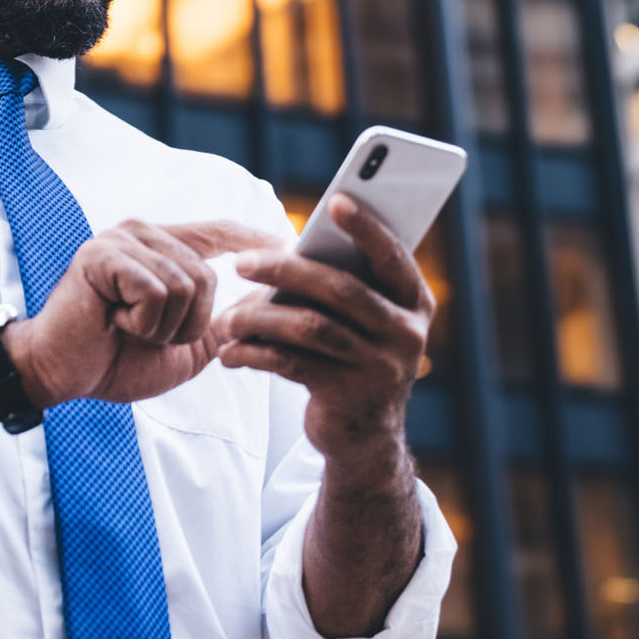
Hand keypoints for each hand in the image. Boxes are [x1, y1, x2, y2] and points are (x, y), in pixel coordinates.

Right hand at [8, 219, 287, 406]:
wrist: (59, 375)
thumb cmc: (115, 358)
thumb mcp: (184, 346)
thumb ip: (222, 323)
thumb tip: (268, 300)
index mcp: (161, 246)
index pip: (218, 230)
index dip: (254, 240)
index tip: (291, 248)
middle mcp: (142, 232)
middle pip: (207, 275)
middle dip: (189, 323)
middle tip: (148, 335)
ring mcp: (120, 240)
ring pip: (183, 285)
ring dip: (163, 327)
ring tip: (129, 329)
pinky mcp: (102, 256)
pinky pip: (156, 292)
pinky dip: (143, 322)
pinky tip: (115, 323)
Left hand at [213, 195, 433, 458]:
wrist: (364, 437)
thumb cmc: (353, 356)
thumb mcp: (363, 320)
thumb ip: (345, 283)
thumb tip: (289, 245)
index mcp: (414, 301)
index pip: (391, 256)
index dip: (366, 228)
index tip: (336, 201)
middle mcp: (406, 333)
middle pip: (342, 289)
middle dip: (286, 270)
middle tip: (241, 263)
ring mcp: (380, 367)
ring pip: (312, 328)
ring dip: (260, 319)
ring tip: (225, 318)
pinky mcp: (348, 397)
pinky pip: (293, 365)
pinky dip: (256, 355)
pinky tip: (230, 353)